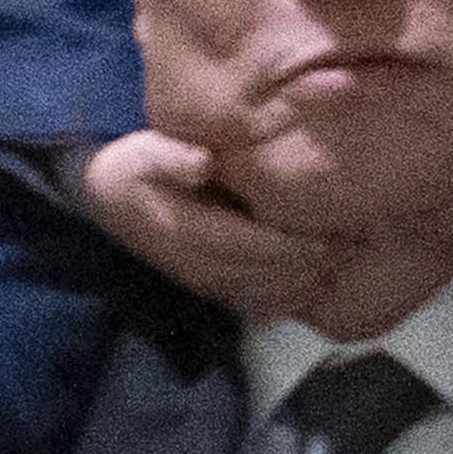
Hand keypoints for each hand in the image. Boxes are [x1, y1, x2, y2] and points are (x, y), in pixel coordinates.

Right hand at [75, 127, 357, 325]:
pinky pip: (246, 302)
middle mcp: (191, 263)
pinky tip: (310, 289)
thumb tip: (202, 164)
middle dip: (304, 269)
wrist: (103, 199)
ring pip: (254, 295)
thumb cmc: (134, 166)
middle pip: (257, 275)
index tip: (330, 236)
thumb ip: (171, 156)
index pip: (244, 245)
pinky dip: (279, 300)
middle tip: (349, 250)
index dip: (289, 247)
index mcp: (181, 229)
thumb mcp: (144, 151)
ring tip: (337, 271)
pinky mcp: (203, 283)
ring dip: (296, 288)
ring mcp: (196, 279)